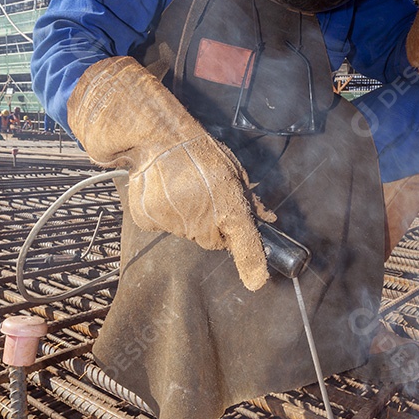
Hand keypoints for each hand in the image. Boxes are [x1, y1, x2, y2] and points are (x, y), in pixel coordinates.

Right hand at [68, 57, 273, 290]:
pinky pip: (164, 226)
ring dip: (190, 218)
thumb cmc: (199, 151)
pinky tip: (164, 193)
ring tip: (182, 190)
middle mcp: (202, 222)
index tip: (257, 282)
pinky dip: (165, 214)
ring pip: (188, 233)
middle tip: (208, 199)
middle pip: (214, 241)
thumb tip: (268, 219)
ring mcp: (174, 225)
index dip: (252, 263)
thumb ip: (249, 200)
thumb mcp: (233, 170)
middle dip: (215, 227)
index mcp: (228, 206)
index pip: (245, 244)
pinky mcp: (150, 222)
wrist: (154, 136)